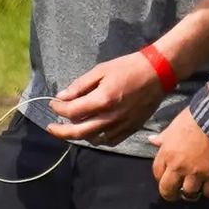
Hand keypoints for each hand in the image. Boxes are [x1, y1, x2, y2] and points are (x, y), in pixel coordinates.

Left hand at [47, 53, 165, 144]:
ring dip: (79, 135)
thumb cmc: (128, 68)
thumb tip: (62, 97)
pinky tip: (92, 132)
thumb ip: (80, 85)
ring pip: (93, 139)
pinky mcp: (130, 129)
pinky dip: (97, 139)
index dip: (58, 108)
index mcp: (102, 100)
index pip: (72, 112)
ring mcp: (121, 125)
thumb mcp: (101, 70)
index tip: (53, 103)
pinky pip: (109, 141)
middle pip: (78, 132)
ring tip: (73, 126)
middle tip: (51, 128)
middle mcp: (110, 117)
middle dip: (60, 131)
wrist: (158, 73)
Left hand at [152, 108, 208, 203]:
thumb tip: (152, 140)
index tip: (166, 178)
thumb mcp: (175, 125)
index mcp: (167, 153)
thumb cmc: (196, 118)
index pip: (157, 173)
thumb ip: (164, 136)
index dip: (161, 178)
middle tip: (176, 193)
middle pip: (168, 190)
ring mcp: (196, 173)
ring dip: (192, 193)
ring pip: (189, 193)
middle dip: (171, 194)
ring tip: (196, 188)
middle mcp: (179, 166)